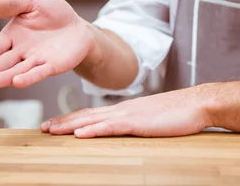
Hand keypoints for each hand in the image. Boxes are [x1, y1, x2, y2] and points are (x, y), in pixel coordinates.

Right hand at [0, 0, 94, 87]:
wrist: (78, 26)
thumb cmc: (53, 13)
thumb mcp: (32, 2)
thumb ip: (13, 5)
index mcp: (13, 35)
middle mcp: (21, 51)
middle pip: (4, 62)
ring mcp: (36, 60)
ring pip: (19, 70)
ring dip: (7, 76)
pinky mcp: (52, 66)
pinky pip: (39, 72)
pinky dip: (29, 77)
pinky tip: (18, 82)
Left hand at [40, 88, 211, 137]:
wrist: (196, 104)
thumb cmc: (177, 114)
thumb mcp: (151, 119)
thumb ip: (136, 123)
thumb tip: (125, 130)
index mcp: (124, 110)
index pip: (91, 114)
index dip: (71, 119)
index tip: (54, 125)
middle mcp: (121, 110)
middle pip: (85, 115)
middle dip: (63, 122)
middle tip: (43, 128)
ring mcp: (128, 115)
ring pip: (92, 120)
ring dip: (70, 126)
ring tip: (51, 131)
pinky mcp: (137, 123)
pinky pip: (111, 127)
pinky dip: (93, 130)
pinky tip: (80, 134)